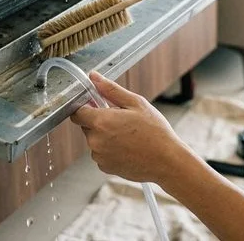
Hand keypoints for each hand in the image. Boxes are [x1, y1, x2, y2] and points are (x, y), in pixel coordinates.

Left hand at [70, 72, 189, 183]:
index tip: (99, 105)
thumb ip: (111, 89)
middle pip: (87, 125)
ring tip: (129, 135)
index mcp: (101, 122)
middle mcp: (95, 141)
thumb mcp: (136, 103)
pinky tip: (128, 147)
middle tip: (123, 119)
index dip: (86, 106)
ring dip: (106, 135)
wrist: (166, 161)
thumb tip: (94, 77)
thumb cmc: (155, 131)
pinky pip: (102, 153)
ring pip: (95, 139)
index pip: (77, 112)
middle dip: (100, 120)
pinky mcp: (105, 167)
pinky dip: (110, 149)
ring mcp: (99, 156)